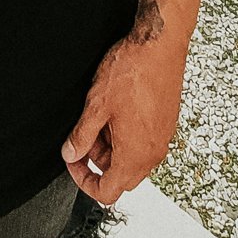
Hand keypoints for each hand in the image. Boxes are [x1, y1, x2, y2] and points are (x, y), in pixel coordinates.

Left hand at [60, 31, 186, 204]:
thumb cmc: (133, 71)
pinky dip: (127, 135)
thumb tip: (71, 153)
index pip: (108, 192)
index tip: (73, 161)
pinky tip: (117, 110)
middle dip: (98, 162)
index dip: (84, 181)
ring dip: (112, 147)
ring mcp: (163, 137)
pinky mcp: (166, 122)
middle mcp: (153, 153)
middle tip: (84, 136)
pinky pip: (144, 142)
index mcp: (135, 156)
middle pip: (121, 177)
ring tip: (100, 116)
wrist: (160, 45)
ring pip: (133, 159)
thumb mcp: (96, 105)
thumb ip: (81, 136)